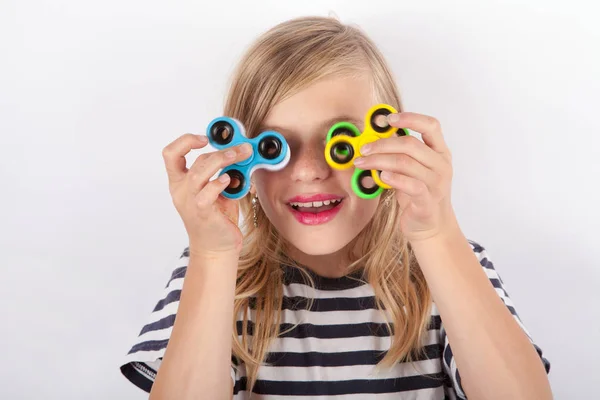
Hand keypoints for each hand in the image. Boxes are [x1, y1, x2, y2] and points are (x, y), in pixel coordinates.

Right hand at [162, 133, 252, 254]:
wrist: (216, 248)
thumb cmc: (217, 218)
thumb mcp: (217, 190)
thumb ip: (222, 172)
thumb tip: (240, 154)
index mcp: (180, 182)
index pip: (171, 154)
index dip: (185, 141)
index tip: (204, 138)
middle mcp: (181, 191)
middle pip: (195, 161)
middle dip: (220, 150)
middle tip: (241, 148)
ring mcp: (189, 202)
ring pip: (199, 173)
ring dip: (221, 160)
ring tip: (238, 156)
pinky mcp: (202, 213)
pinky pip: (206, 193)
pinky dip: (218, 183)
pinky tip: (230, 180)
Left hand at [353, 112, 457, 242]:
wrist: (431, 226)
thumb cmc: (418, 194)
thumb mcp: (412, 170)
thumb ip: (399, 154)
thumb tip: (372, 139)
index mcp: (440, 152)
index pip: (431, 126)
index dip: (410, 118)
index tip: (388, 119)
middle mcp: (441, 165)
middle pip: (410, 145)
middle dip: (382, 144)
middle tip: (363, 149)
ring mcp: (437, 183)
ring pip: (406, 163)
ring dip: (379, 161)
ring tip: (362, 163)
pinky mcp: (427, 201)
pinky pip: (411, 185)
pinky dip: (393, 178)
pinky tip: (380, 177)